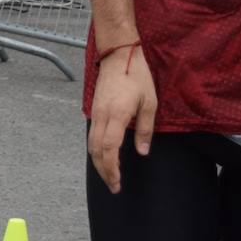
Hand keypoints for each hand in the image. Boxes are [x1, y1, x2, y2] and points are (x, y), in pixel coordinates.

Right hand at [88, 44, 156, 194]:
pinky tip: (104, 155)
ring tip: (109, 175)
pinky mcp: (95, 108)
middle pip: (95, 150)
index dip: (112, 169)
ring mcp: (96, 111)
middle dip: (103, 171)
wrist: (119, 54)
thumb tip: (142, 152)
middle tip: (114, 186)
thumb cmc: (138, 76)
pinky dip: (96, 149)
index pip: (109, 149)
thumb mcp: (150, 103)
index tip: (118, 183)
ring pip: (91, 143)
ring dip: (98, 161)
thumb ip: (145, 129)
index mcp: (116, 116)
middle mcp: (101, 116)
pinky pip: (92, 134)